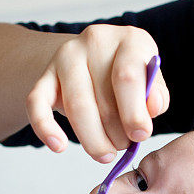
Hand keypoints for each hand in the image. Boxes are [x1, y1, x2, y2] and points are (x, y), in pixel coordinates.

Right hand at [25, 24, 169, 159]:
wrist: (96, 60)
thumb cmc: (129, 76)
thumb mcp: (151, 80)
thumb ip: (157, 95)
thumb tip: (153, 108)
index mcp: (130, 39)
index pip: (128, 77)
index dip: (134, 112)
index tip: (140, 135)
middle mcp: (96, 40)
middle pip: (102, 96)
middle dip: (115, 132)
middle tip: (122, 148)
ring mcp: (66, 55)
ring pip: (76, 105)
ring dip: (91, 138)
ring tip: (104, 154)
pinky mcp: (44, 75)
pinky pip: (37, 103)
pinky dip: (45, 128)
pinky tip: (58, 146)